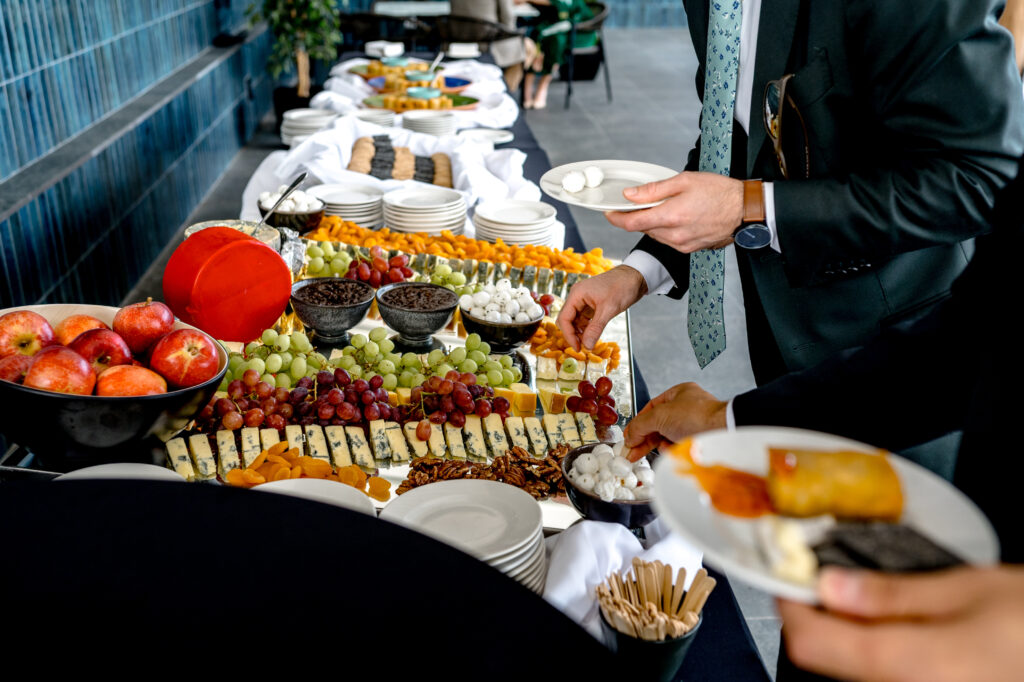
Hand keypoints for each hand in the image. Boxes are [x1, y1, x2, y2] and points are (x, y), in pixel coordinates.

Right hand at [556, 265, 645, 350]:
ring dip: (580, 332)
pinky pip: (583, 318)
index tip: (577, 348)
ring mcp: (584, 300)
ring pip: (575, 320)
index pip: (564, 318)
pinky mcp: (591, 303)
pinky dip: (587, 327)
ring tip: (589, 342)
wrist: (635, 277)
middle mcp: (577, 296)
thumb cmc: (622, 287)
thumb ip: (596, 328)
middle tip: (583, 346)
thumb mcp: (608, 309)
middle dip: (573, 334)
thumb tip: (587, 346)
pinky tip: (593, 334)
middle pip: (567, 320)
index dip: (569, 335)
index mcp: (577, 294)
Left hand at [605, 171, 743, 252]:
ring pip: (656, 235)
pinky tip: (678, 217)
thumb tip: (631, 195)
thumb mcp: (684, 181)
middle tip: (642, 202)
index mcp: (671, 216)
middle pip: (644, 229)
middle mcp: (675, 235)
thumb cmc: (721, 192)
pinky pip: (669, 240)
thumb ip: (654, 190)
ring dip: (654, 223)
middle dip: (638, 216)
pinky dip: (666, 229)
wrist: (745, 210)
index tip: (610, 213)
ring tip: (667, 207)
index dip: (617, 218)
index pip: (633, 223)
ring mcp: (683, 244)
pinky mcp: (690, 249)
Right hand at [621, 382, 726, 461]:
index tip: (629, 436)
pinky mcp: (698, 439)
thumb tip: (630, 435)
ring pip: (668, 436)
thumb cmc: (697, 416)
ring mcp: (694, 424)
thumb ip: (640, 425)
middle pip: (658, 424)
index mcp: (679, 394)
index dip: (638, 422)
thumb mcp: (660, 415)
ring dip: (658, 444)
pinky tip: (669, 450)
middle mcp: (687, 408)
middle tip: (631, 450)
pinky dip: (671, 449)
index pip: (651, 408)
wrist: (722, 432)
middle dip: (644, 438)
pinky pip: (678, 445)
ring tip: (652, 451)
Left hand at [778, 565, 1023, 681]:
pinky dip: (878, 653)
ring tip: (860, 599)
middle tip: (822, 581)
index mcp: (912, 667)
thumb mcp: (967, 590)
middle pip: (831, 665)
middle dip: (817, 624)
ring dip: (847, 639)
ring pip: (859, 674)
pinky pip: (889, 678)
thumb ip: (890, 595)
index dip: (791, 609)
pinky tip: (896, 628)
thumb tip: (827, 587)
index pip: (814, 647)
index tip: (788, 577)